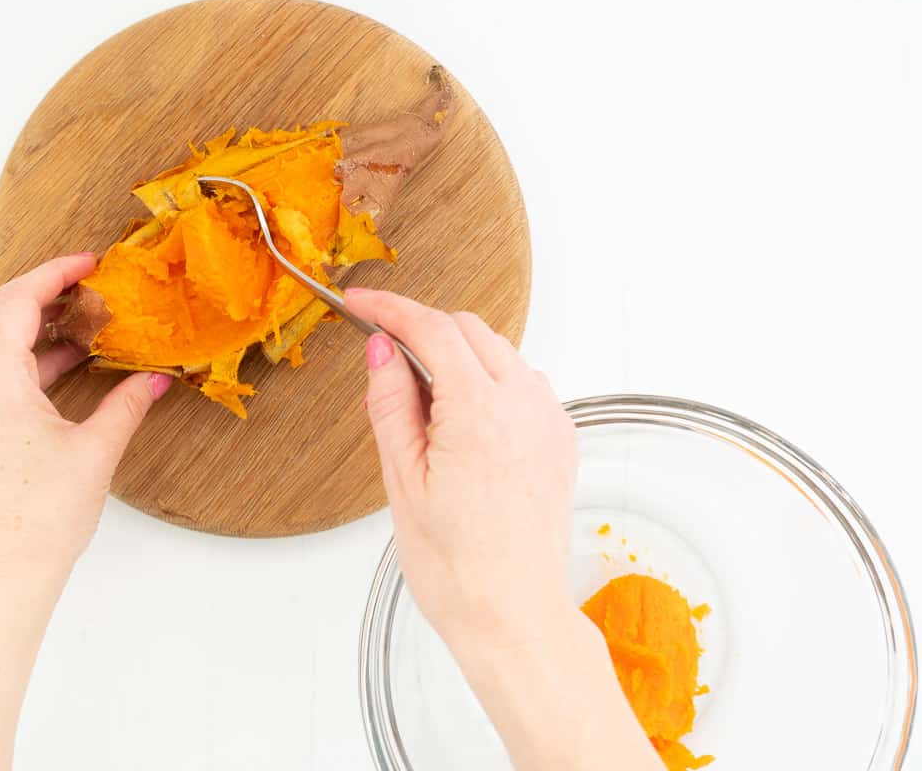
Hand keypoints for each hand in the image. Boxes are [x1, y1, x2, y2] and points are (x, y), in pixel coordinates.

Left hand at [0, 253, 171, 582]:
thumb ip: (128, 403)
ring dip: (32, 320)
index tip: (90, 263)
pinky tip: (68, 361)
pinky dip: (27, 353)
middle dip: (39, 288)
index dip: (55, 274)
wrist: (7, 570)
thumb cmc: (45, 516)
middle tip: (84, 282)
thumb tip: (158, 378)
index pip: (17, 302)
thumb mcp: (97, 450)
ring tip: (83, 318)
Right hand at [346, 289, 661, 770]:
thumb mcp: (403, 481)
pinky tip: (460, 426)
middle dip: (424, 333)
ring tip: (420, 413)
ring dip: (458, 359)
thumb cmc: (459, 568)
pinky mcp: (560, 440)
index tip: (361, 303)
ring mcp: (549, 421)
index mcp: (480, 412)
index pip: (431, 329)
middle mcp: (525, 406)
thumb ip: (392, 404)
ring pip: (499, 354)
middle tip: (382, 368)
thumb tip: (382, 350)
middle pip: (469, 330)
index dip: (390, 308)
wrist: (514, 617)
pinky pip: (522, 386)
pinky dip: (488, 385)